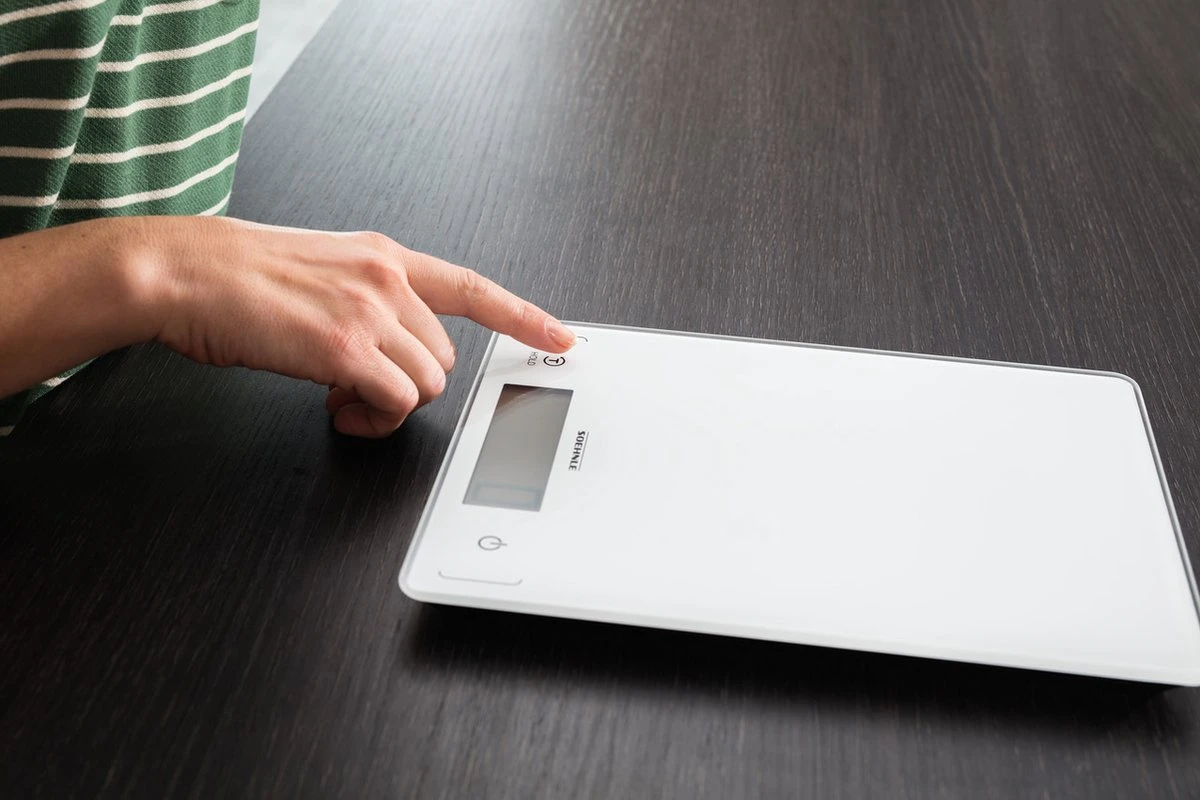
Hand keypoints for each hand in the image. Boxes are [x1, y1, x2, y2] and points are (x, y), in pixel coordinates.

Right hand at [144, 216, 573, 436]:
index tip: (562, 337)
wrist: (185, 271)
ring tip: (341, 396)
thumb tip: (388, 349)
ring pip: (427, 385)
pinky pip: (397, 403)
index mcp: (385, 258)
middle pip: (445, 358)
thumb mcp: (323, 270)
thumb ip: (370, 301)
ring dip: (389, 404)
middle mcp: (388, 280)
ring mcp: (371, 312)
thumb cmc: (239, 276)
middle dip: (409, 382)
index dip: (524, 317)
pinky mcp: (347, 348)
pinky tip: (335, 406)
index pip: (473, 287)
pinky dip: (372, 418)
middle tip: (357, 387)